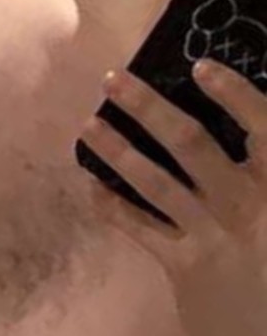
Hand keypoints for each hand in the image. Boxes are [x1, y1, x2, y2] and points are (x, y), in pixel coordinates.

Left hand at [81, 62, 266, 335]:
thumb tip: (252, 141)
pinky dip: (113, 206)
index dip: (235, 96)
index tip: (201, 66)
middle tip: (113, 78)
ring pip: (157, 182)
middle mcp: (249, 208)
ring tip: (86, 123)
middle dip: (149, 108)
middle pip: (193, 145)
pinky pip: (142, 229)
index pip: (266, 131)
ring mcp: (214, 238)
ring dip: (118, 150)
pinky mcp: (186, 268)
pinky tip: (89, 185)